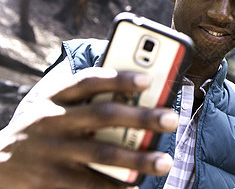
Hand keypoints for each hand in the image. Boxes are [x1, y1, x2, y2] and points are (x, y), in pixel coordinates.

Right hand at [0, 65, 177, 187]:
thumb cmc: (40, 129)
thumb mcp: (54, 107)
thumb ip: (85, 100)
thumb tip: (134, 97)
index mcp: (55, 97)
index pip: (88, 80)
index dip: (118, 78)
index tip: (148, 78)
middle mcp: (52, 121)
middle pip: (103, 116)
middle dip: (141, 117)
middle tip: (171, 119)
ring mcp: (52, 152)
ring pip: (102, 154)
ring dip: (137, 159)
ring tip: (165, 162)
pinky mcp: (51, 180)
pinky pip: (90, 185)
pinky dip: (116, 187)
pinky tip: (137, 187)